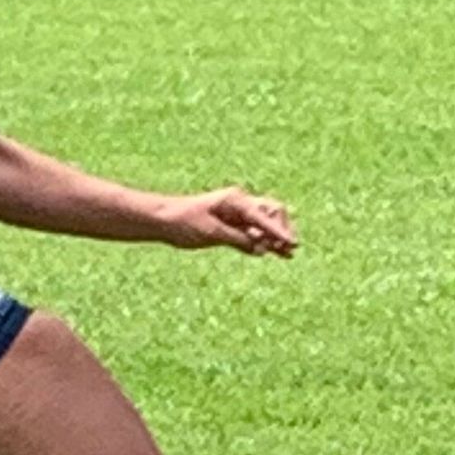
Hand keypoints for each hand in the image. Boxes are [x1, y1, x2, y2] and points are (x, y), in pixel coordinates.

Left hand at [159, 188, 297, 257]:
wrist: (163, 219)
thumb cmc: (184, 222)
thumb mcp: (211, 232)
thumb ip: (237, 239)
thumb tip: (260, 248)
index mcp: (235, 200)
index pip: (263, 216)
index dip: (278, 231)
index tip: (290, 244)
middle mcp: (239, 204)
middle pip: (271, 212)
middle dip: (281, 229)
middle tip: (288, 248)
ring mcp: (236, 214)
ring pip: (264, 223)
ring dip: (276, 237)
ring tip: (289, 254)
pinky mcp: (230, 226)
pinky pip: (253, 233)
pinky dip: (264, 242)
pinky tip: (274, 253)